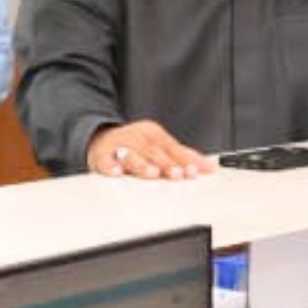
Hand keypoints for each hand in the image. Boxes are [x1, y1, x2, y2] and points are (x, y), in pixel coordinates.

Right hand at [86, 120, 212, 179]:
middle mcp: (136, 136)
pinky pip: (104, 161)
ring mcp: (118, 145)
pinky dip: (110, 166)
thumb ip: (181, 156)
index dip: (183, 159)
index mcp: (152, 133)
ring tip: (153, 173)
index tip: (194, 171)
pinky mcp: (101, 156)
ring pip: (131, 154)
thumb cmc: (134, 146)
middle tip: (178, 174)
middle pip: (153, 150)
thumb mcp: (158, 146)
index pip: (171, 146)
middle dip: (166, 163)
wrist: (99, 139)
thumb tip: (208, 166)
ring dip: (142, 164)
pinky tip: (117, 172)